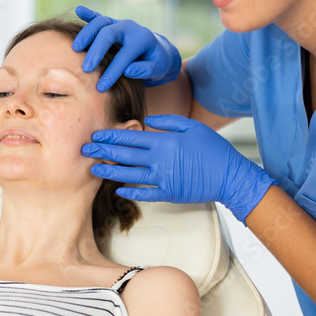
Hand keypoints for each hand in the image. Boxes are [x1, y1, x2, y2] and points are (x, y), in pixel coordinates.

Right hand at [72, 6, 180, 90]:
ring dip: (87, 34)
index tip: (101, 87)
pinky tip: (78, 10)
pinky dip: (88, 14)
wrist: (159, 50)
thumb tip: (128, 70)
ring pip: (101, 23)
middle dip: (96, 51)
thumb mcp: (158, 69)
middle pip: (108, 34)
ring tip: (76, 48)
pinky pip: (99, 17)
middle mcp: (130, 28)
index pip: (124, 56)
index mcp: (142, 39)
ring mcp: (120, 24)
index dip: (112, 72)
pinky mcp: (112, 24)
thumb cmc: (157, 62)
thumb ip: (145, 70)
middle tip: (86, 69)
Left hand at [82, 114, 276, 222]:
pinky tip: (117, 189)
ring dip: (110, 171)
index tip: (96, 135)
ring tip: (94, 169)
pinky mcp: (168, 194)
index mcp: (164, 142)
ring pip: (129, 174)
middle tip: (85, 150)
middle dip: (103, 151)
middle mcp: (159, 160)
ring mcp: (162, 179)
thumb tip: (148, 121)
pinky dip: (130, 191)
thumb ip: (169, 122)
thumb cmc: (213, 148)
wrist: (230, 176)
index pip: (131, 137)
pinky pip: (144, 193)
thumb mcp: (192, 127)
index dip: (111, 136)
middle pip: (125, 155)